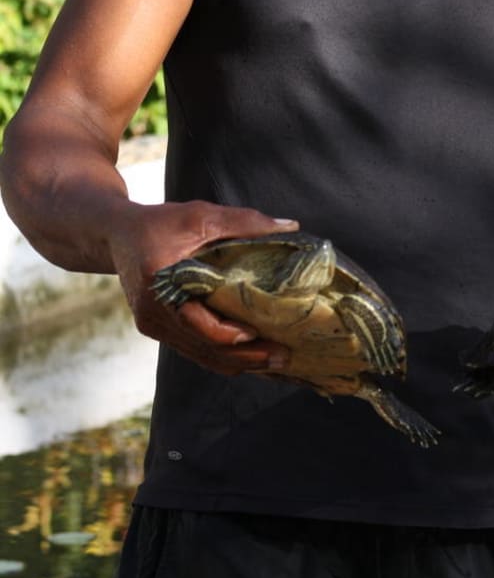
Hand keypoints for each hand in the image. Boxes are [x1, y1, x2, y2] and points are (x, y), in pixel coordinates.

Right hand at [108, 200, 299, 374]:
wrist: (116, 235)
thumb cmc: (159, 223)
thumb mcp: (200, 216)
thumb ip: (244, 222)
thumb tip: (291, 226)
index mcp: (158, 286)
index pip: (197, 323)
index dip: (230, 334)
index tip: (260, 333)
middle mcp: (152, 314)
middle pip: (204, 348)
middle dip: (246, 356)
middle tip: (284, 356)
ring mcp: (154, 325)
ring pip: (201, 355)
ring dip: (239, 361)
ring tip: (276, 361)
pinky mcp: (160, 328)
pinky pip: (195, 349)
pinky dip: (224, 356)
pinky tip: (252, 355)